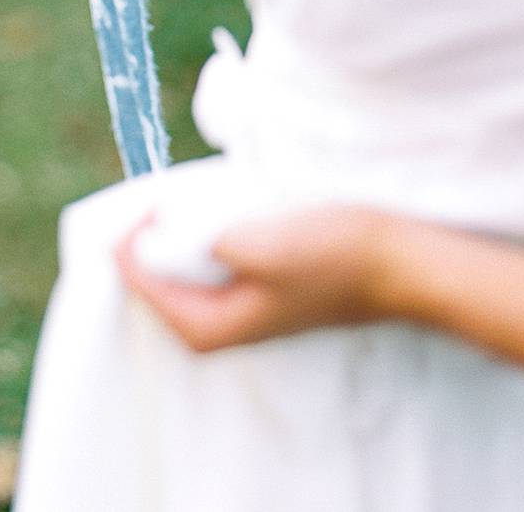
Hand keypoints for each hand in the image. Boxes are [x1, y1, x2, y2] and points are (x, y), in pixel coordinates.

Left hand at [113, 202, 409, 353]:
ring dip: (172, 234)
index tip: (143, 198)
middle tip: (148, 194)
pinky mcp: (256, 286)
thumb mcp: (258, 243)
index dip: (129, 239)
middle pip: (155, 282)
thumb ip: (199, 244)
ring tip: (170, 198)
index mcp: (207, 328)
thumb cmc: (329, 254)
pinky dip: (198, 235)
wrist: (394, 261)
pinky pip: (207, 261)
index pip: (140, 284)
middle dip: (144, 239)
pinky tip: (209, 208)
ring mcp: (238, 307)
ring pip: (180, 270)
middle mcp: (216, 328)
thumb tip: (154, 235)